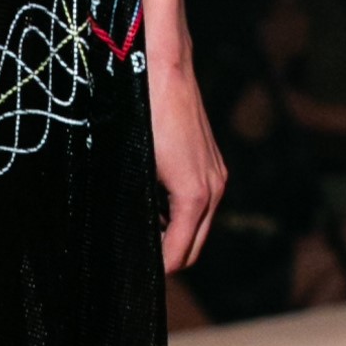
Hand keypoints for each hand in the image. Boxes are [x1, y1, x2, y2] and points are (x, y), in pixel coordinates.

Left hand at [147, 46, 225, 273]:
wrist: (166, 71)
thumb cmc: (145, 116)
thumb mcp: (135, 166)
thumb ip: (137, 206)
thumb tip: (128, 234)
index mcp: (195, 197)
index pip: (179, 254)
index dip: (156, 269)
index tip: (132, 274)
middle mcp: (213, 190)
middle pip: (193, 248)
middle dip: (167, 259)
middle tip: (133, 262)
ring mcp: (217, 177)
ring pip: (198, 227)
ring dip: (173, 237)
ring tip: (138, 235)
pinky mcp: (214, 166)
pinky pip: (200, 206)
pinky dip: (179, 216)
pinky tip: (152, 208)